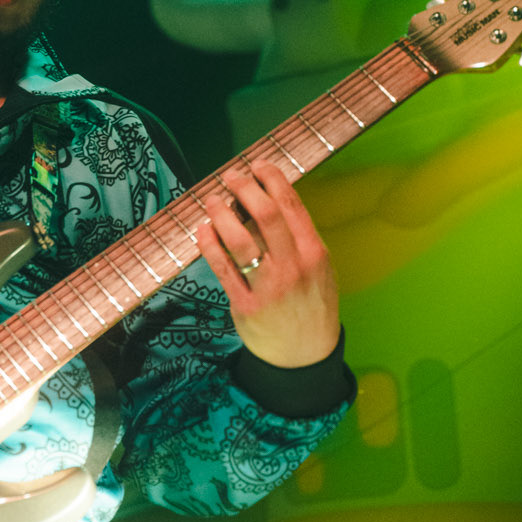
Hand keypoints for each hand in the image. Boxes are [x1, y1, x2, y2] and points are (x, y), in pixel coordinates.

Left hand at [194, 159, 339, 366]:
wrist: (305, 355)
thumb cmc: (310, 305)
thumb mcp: (319, 269)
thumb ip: (297, 239)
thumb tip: (264, 202)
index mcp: (314, 252)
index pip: (292, 205)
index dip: (272, 179)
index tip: (258, 165)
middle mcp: (293, 267)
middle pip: (265, 215)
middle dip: (244, 188)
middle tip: (231, 177)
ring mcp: (269, 287)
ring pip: (240, 240)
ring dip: (222, 213)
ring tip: (213, 200)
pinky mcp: (245, 304)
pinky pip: (222, 268)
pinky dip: (209, 244)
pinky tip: (203, 229)